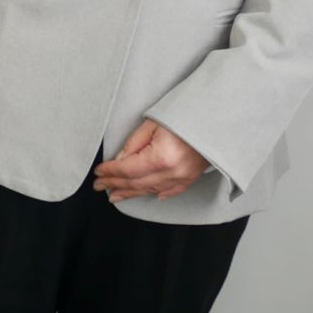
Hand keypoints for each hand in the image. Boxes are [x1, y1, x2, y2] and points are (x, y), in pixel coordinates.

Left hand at [92, 119, 208, 201]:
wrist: (214, 122)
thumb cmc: (183, 117)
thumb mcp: (151, 125)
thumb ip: (133, 144)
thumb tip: (118, 161)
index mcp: (161, 157)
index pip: (128, 170)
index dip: (110, 172)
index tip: (98, 172)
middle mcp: (172, 172)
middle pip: (136, 183)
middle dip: (115, 184)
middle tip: (99, 186)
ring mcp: (183, 178)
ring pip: (150, 190)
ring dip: (130, 192)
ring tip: (114, 194)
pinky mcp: (190, 179)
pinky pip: (169, 191)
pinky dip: (154, 193)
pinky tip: (144, 195)